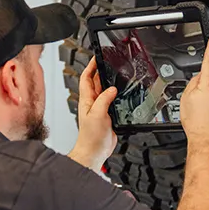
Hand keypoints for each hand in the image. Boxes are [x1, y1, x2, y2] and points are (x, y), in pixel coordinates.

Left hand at [68, 56, 118, 171]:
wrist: (95, 151)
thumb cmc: (90, 137)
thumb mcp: (97, 114)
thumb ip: (104, 99)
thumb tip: (112, 89)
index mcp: (86, 100)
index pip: (86, 78)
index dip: (91, 66)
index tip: (96, 57)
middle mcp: (92, 103)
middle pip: (96, 82)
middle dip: (101, 71)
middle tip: (108, 62)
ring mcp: (100, 109)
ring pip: (105, 91)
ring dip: (109, 82)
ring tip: (115, 73)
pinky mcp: (107, 116)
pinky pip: (112, 101)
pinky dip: (116, 95)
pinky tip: (121, 93)